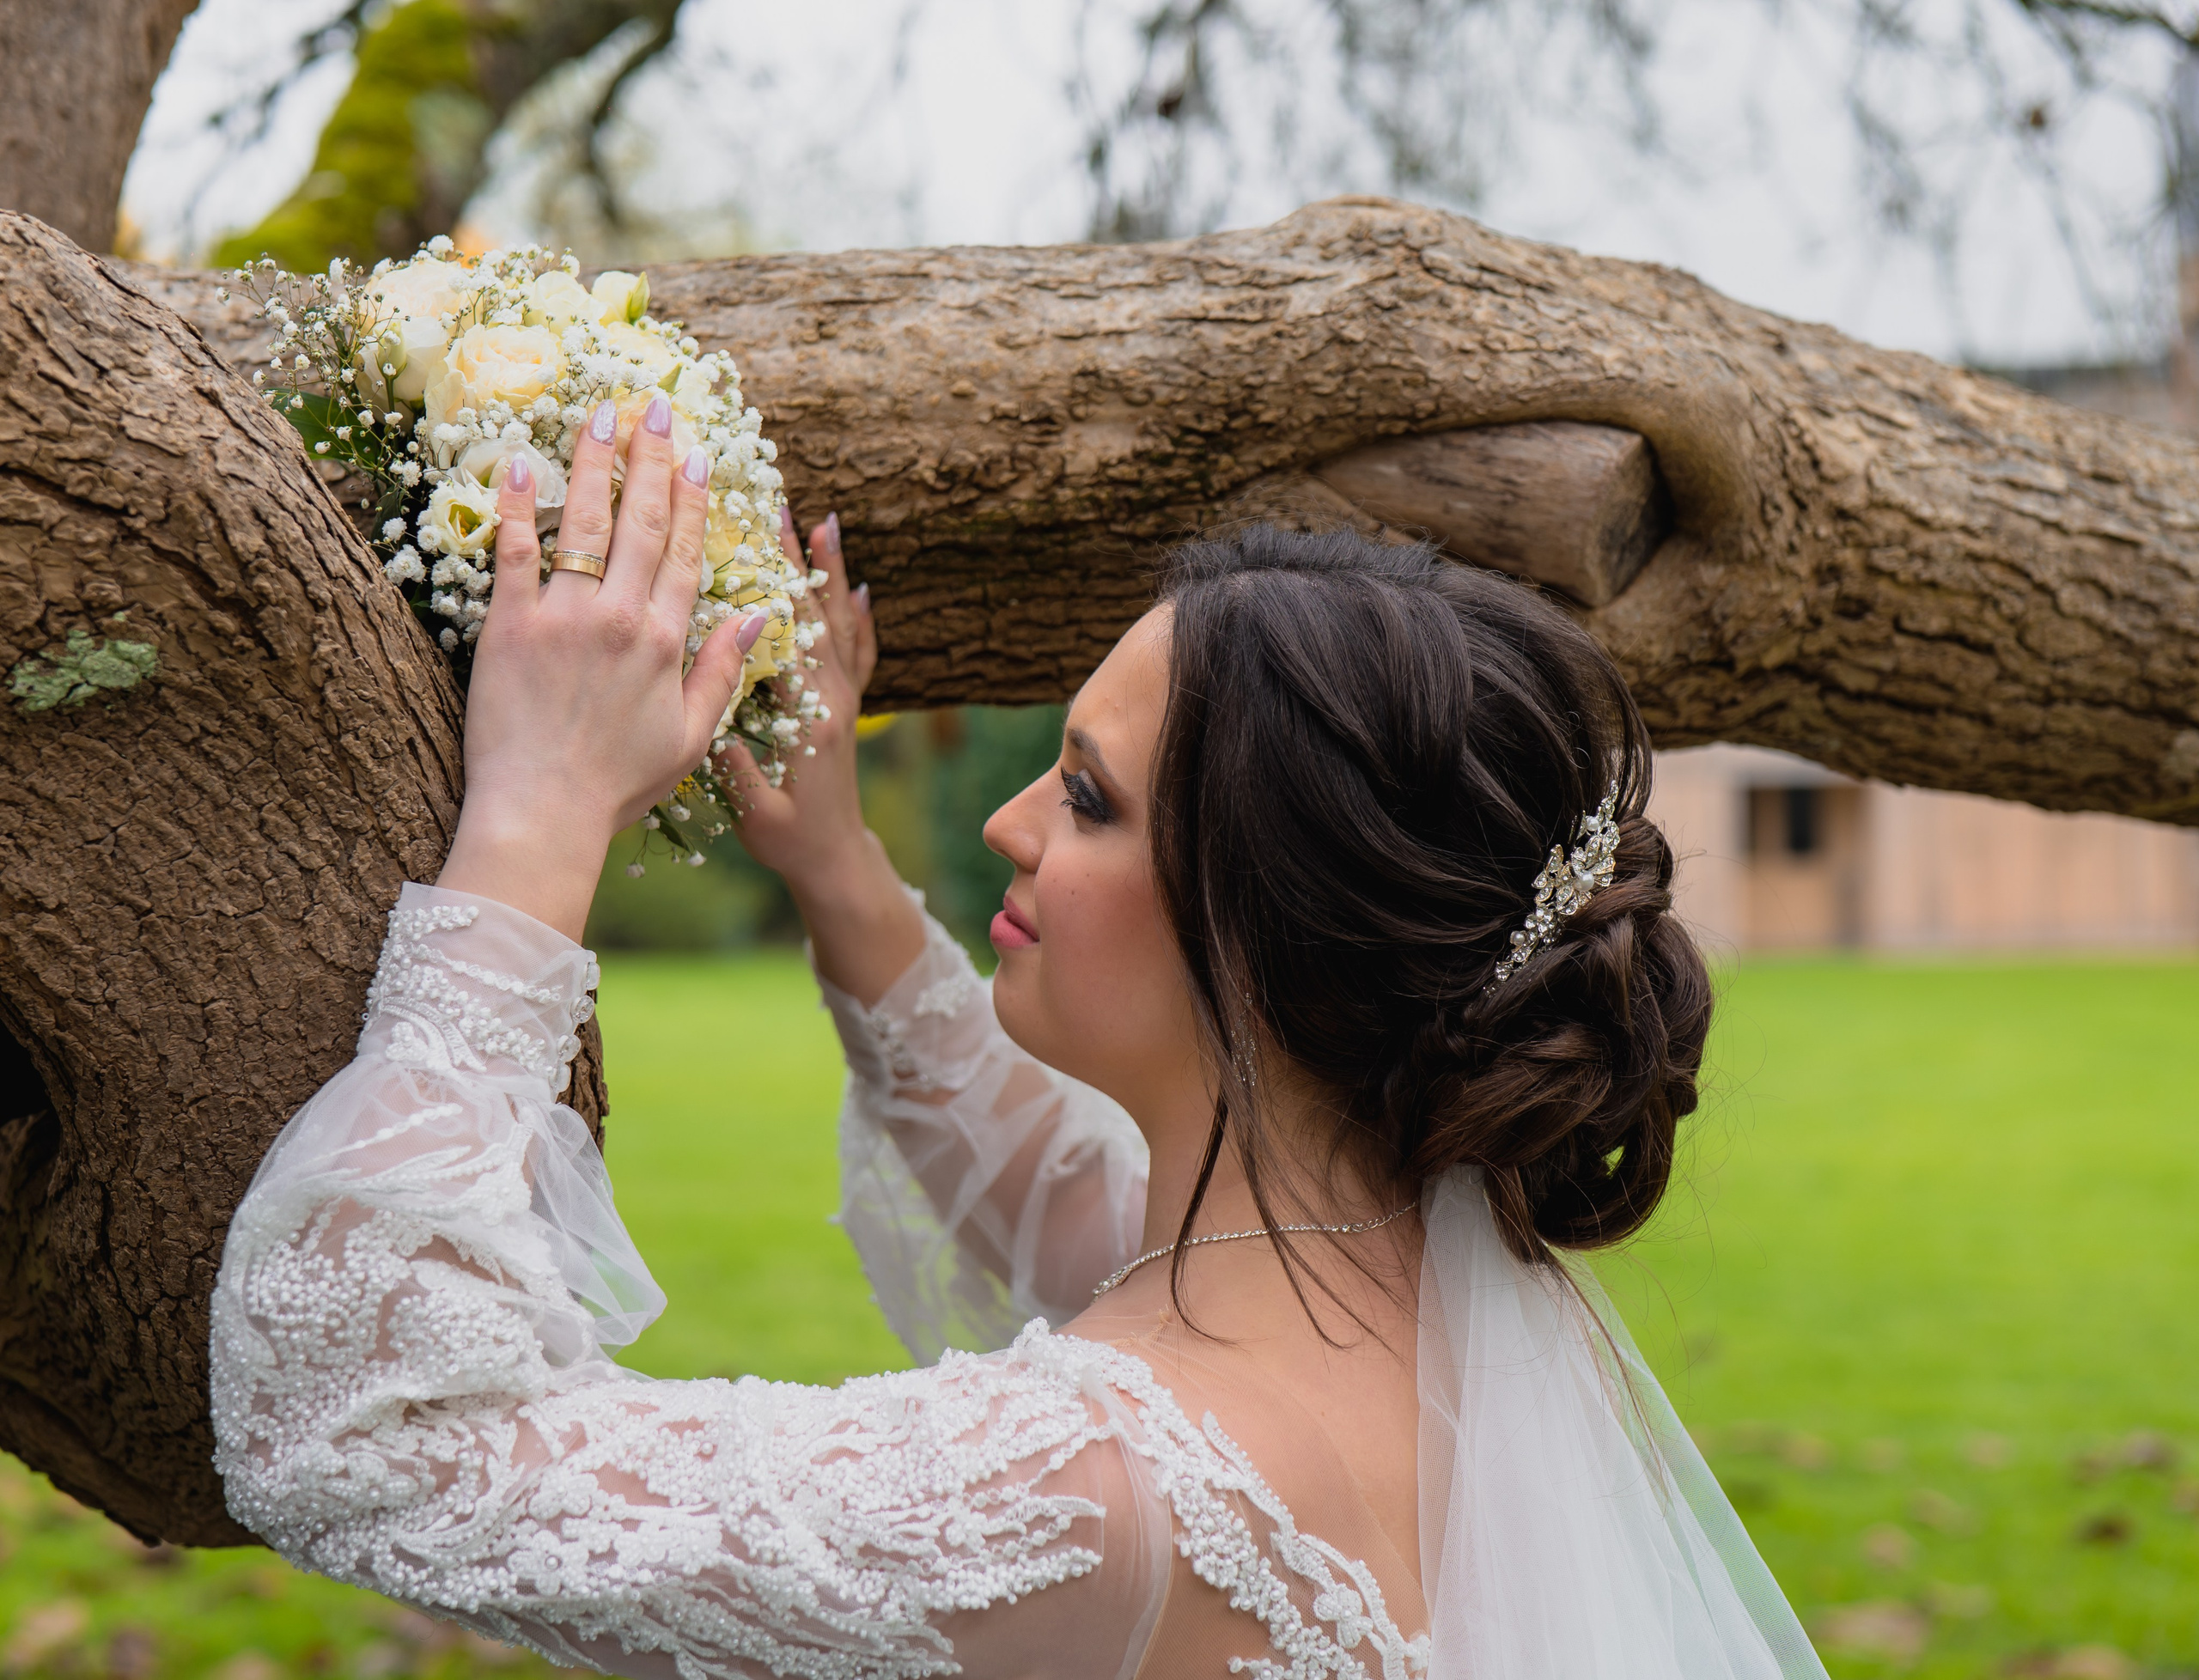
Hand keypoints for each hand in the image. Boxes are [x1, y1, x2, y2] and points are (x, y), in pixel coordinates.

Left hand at [437, 393, 762, 940]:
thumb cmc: (617, 785)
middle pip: (641, 522)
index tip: (698, 456)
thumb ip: (721, 672)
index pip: (687, 554)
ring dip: (593, 462)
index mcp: (667, 643)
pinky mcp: (508, 627)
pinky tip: (522, 463)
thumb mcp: (690, 737)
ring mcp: (563, 617)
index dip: (694, 501)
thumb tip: (754, 617)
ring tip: (599, 414)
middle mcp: (621, 618)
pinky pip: (513, 553)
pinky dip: (518, 506)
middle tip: (654, 408)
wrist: (543, 814)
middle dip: (650, 459)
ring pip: (584, 523)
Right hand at [716, 510, 875, 891]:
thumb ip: (738, 772)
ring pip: (842, 624)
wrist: (835, 860)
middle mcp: (834, 700)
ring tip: (827, 521)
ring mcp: (846, 701)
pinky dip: (860, 617)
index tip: (757, 540)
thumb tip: (715, 727)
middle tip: (787, 506)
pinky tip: (860, 587)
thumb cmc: (788, 841)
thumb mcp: (754, 813)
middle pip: (817, 616)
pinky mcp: (849, 708)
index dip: (775, 589)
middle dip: (801, 560)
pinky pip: (860, 653)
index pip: (793, 640)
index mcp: (810, 719)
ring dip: (833, 573)